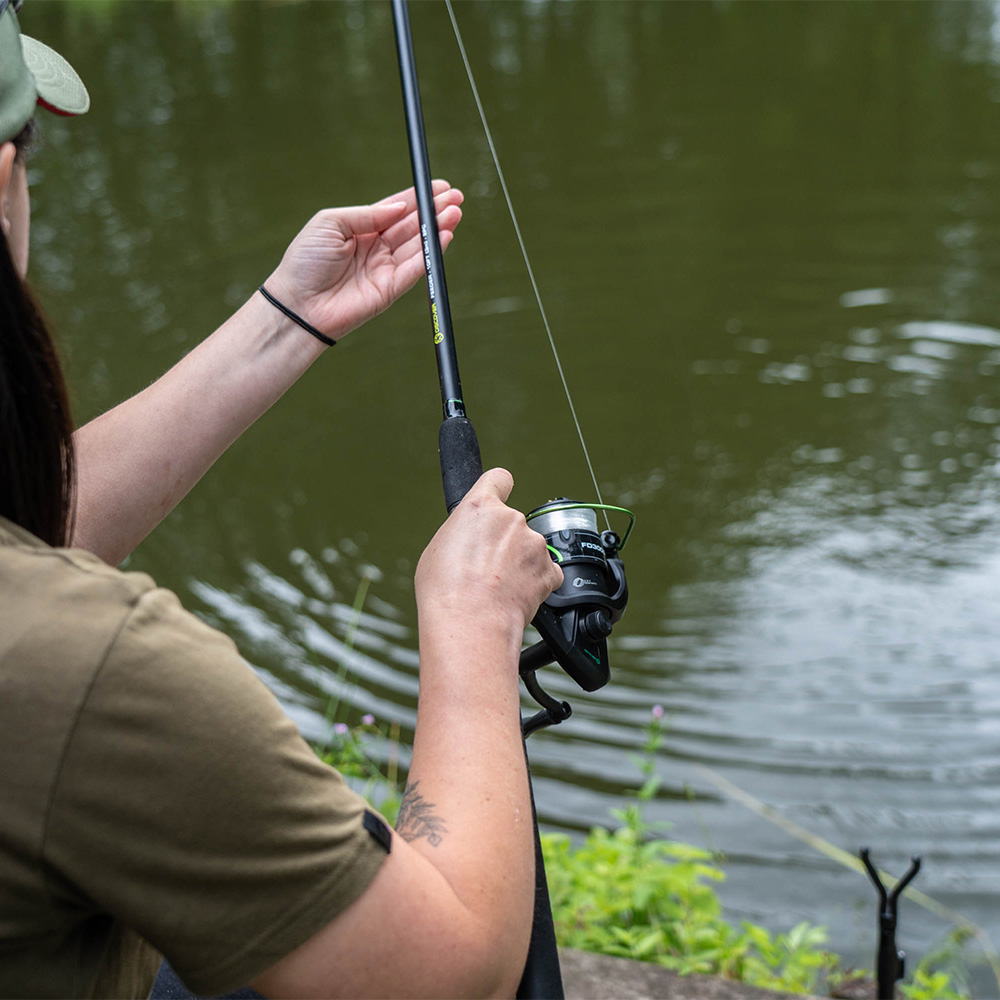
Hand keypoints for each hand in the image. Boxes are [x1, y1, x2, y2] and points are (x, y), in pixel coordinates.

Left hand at [265, 181, 463, 342]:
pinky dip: (430, 254)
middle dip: (434, 211)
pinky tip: (444, 236)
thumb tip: (398, 206)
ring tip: (454, 212)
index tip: (439, 186)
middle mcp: (376, 248)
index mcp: (361, 229)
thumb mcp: (331, 222)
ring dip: (437, 228)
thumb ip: (366, 214)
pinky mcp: (390, 290)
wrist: (298, 303)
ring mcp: (384, 269)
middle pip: (412, 226)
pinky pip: (415, 269)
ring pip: (417, 246)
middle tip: (455, 197)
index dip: (417, 198)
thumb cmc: (305, 261)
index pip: (396, 211)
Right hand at [415, 469, 564, 633]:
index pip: (499, 478)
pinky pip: (545, 571)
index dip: (498, 488)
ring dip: (518, 562)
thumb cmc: (446, 591)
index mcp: (481, 506)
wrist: (471, 623)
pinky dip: (535, 581)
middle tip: (484, 567)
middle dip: (502, 541)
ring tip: (496, 587)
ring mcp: (534, 545)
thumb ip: (463, 533)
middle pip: (511, 522)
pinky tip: (515, 594)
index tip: (498, 496)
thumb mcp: (438, 548)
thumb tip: (471, 540)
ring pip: (528, 548)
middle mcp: (512, 519)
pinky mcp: (549, 570)